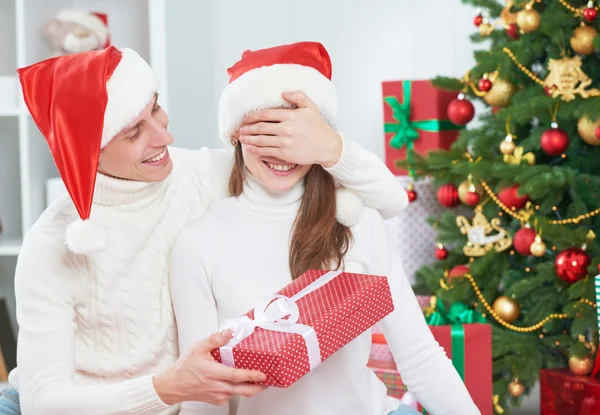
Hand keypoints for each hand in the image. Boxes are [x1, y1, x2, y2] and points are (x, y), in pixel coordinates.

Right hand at [153, 330, 267, 405]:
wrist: (173, 385)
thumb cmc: (185, 367)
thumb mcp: (198, 348)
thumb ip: (215, 339)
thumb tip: (229, 332)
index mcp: (214, 373)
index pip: (238, 376)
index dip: (252, 375)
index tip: (263, 373)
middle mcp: (218, 387)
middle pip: (244, 391)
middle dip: (259, 387)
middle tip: (268, 380)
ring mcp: (218, 396)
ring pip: (238, 393)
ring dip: (249, 388)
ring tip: (257, 379)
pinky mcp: (216, 400)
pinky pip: (231, 396)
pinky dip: (238, 390)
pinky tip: (240, 382)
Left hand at [236, 91, 342, 167]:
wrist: (328, 147)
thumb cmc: (319, 128)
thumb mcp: (311, 108)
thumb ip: (298, 96)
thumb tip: (283, 92)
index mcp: (291, 115)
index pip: (266, 114)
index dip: (253, 116)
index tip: (245, 118)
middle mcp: (286, 128)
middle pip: (261, 127)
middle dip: (247, 128)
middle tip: (239, 129)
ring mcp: (285, 142)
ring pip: (261, 140)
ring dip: (249, 138)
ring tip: (241, 138)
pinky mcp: (285, 154)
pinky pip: (266, 151)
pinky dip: (256, 149)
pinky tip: (249, 147)